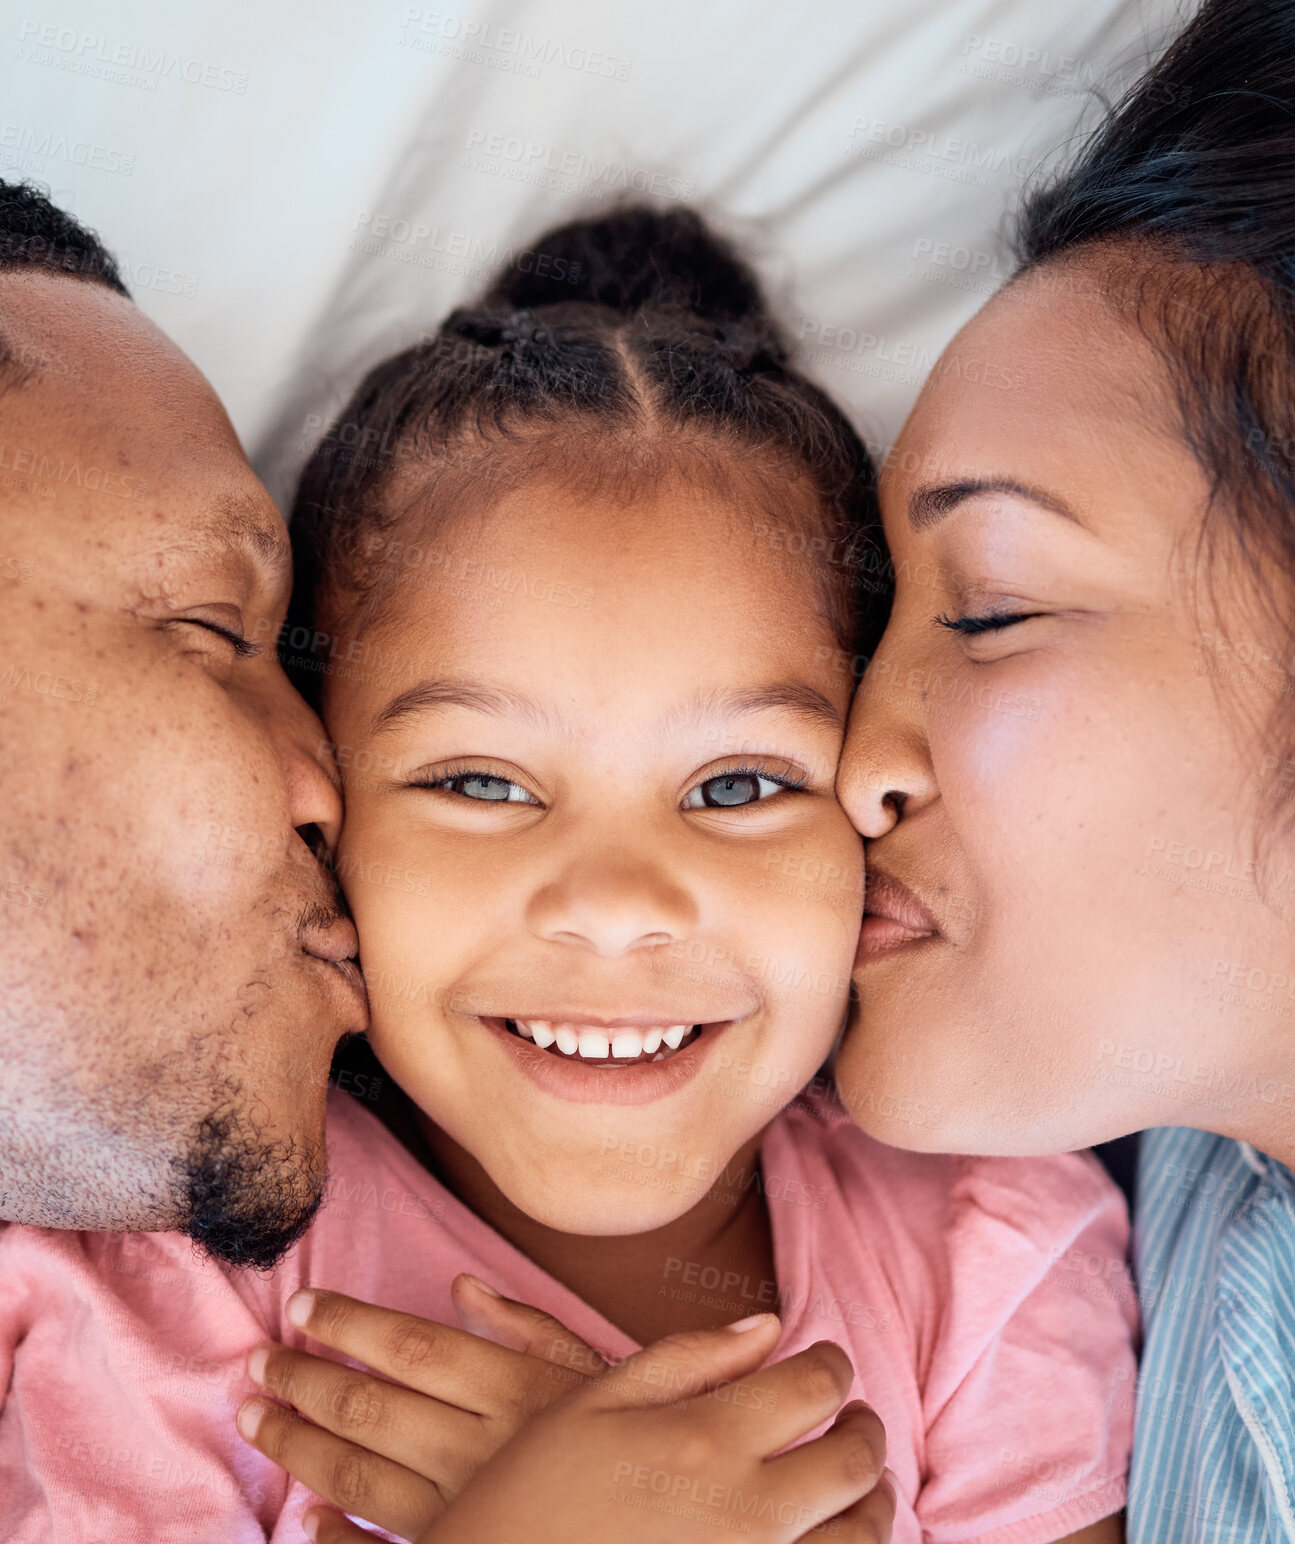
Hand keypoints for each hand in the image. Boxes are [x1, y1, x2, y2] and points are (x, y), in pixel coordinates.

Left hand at [238, 1274, 606, 1536]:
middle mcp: (482, 1450)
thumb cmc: (625, 1429)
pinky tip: (306, 1522)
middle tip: (257, 1363)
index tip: (301, 1307)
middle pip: (371, 1407)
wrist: (666, 1503)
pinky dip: (338, 1542)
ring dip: (299, 1446)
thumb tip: (461, 1286)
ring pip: (360, 1477)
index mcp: (513, 1389)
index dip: (348, 1324)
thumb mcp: (590, 1364)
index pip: (411, 1347)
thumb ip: (526, 1326)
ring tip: (255, 1419)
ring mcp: (467, 1512)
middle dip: (303, 1381)